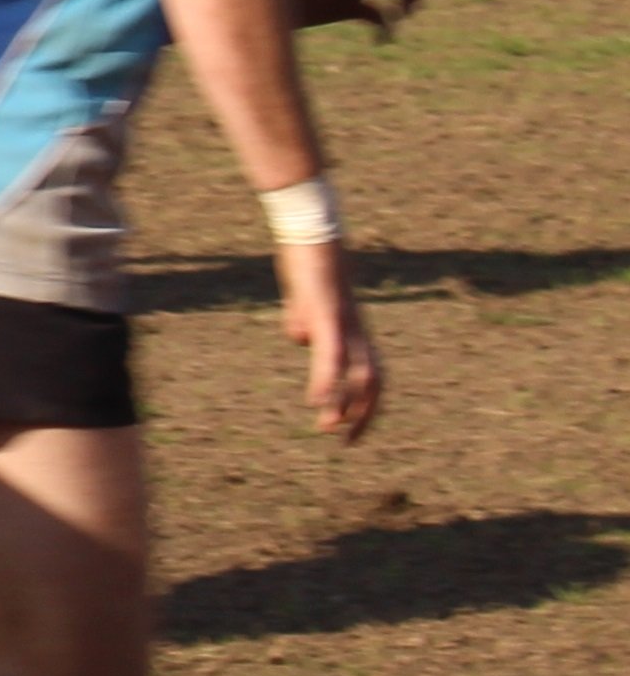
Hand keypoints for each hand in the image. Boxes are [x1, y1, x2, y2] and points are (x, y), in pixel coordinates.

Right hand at [279, 232, 377, 439]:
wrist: (311, 233)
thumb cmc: (308, 263)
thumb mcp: (304, 301)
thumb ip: (304, 321)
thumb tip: (301, 340)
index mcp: (353, 331)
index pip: (370, 377)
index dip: (365, 405)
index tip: (349, 431)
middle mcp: (358, 331)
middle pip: (374, 381)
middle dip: (363, 414)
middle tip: (346, 442)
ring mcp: (345, 324)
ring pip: (357, 372)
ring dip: (344, 403)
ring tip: (328, 428)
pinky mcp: (329, 315)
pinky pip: (333, 354)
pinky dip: (327, 380)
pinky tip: (315, 399)